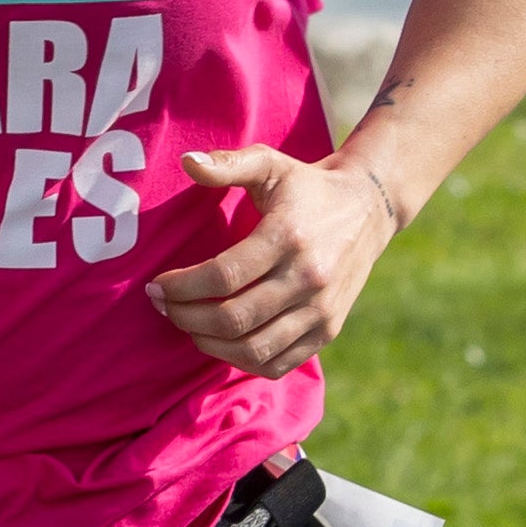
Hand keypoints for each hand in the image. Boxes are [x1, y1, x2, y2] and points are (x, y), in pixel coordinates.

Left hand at [150, 144, 401, 377]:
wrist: (369, 209)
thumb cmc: (306, 187)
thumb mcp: (270, 164)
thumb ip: (228, 163)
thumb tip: (186, 162)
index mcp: (288, 237)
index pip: (223, 276)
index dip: (181, 287)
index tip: (156, 284)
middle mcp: (308, 278)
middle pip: (232, 318)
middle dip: (185, 316)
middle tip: (163, 305)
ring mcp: (321, 310)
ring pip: (252, 349)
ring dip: (208, 343)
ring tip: (187, 324)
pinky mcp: (328, 330)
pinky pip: (276, 364)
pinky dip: (241, 360)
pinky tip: (220, 341)